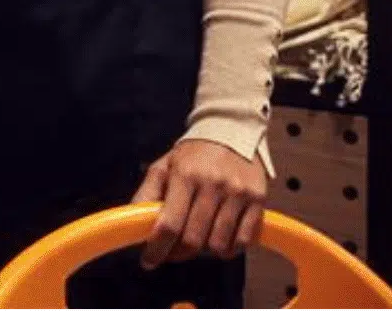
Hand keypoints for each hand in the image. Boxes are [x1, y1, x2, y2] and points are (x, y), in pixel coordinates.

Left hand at [133, 139, 268, 266]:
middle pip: (193, 239)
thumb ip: (147, 194)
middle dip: (178, 253)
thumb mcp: (164, 166)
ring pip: (218, 245)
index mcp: (185, 175)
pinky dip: (229, 249)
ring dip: (203, 252)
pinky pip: (244, 241)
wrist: (231, 130)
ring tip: (196, 241)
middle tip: (171, 251)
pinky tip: (219, 241)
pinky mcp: (258, 201)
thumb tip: (133, 224)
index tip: (148, 261)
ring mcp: (238, 194)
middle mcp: (213, 185)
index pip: (169, 224)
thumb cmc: (193, 154)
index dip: (157, 249)